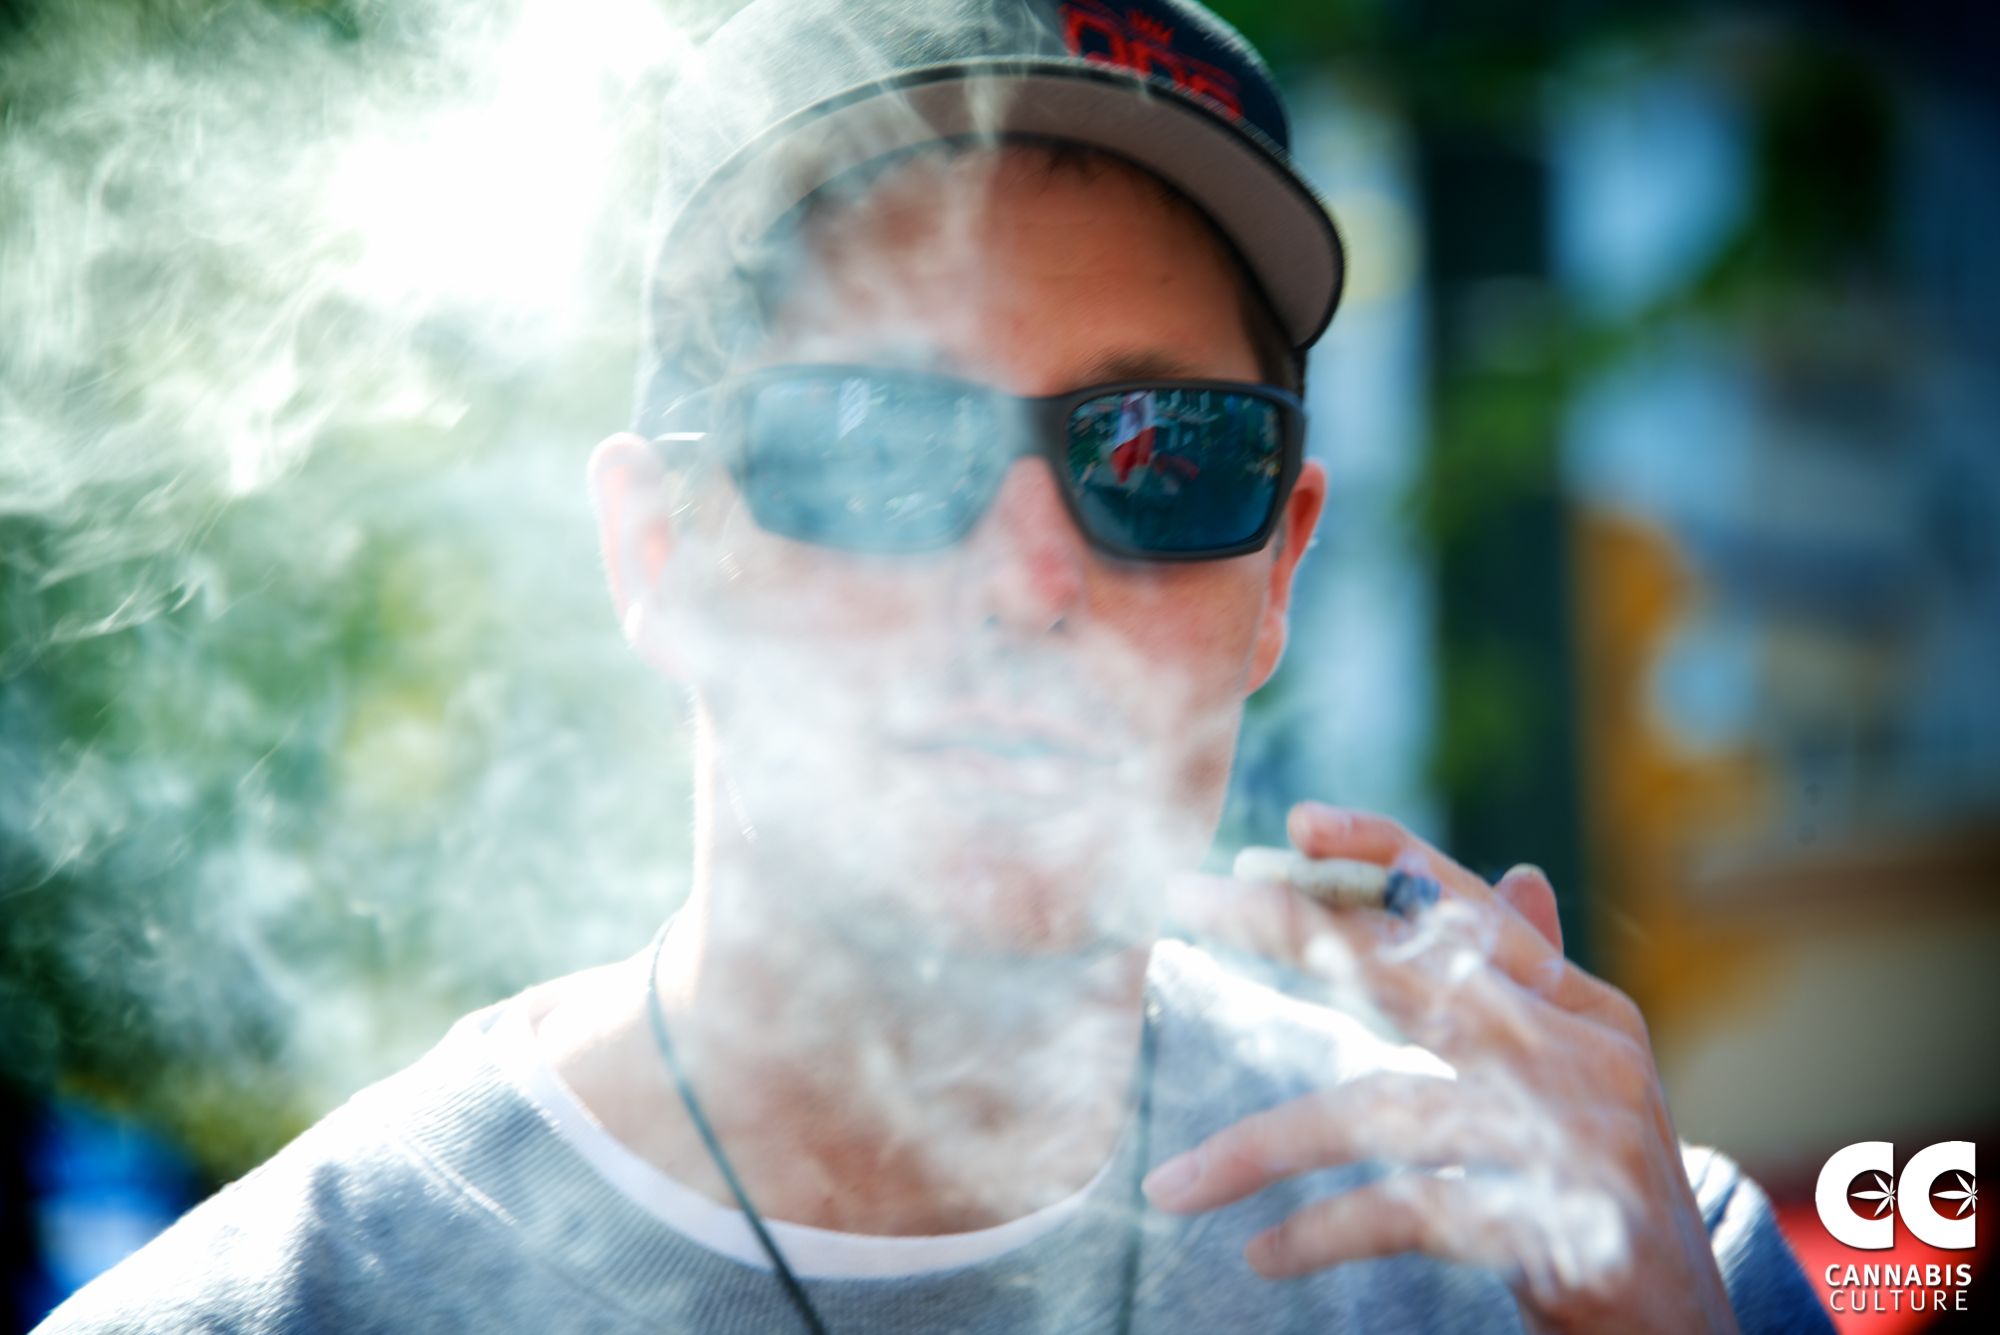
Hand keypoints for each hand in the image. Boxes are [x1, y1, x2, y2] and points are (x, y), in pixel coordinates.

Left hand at [1150, 802, 1738, 1334]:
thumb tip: (1520, 871)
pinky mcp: (1558, 1230)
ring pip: (1386, 1109)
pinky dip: (1327, 1232)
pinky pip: (1411, 1212)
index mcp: (1581, 1011)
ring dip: (1265, 1145)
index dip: (1385, 857)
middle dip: (1291, 926)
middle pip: (1412, 969)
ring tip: (1173, 1182)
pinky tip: (1264, 1253)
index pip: (1470, 909)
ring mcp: (1574, 1141)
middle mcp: (1580, 1057)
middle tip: (1187, 899)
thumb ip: (1537, 985)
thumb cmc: (1611, 1195)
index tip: (1294, 824)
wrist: (1692, 1334)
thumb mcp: (1589, 1078)